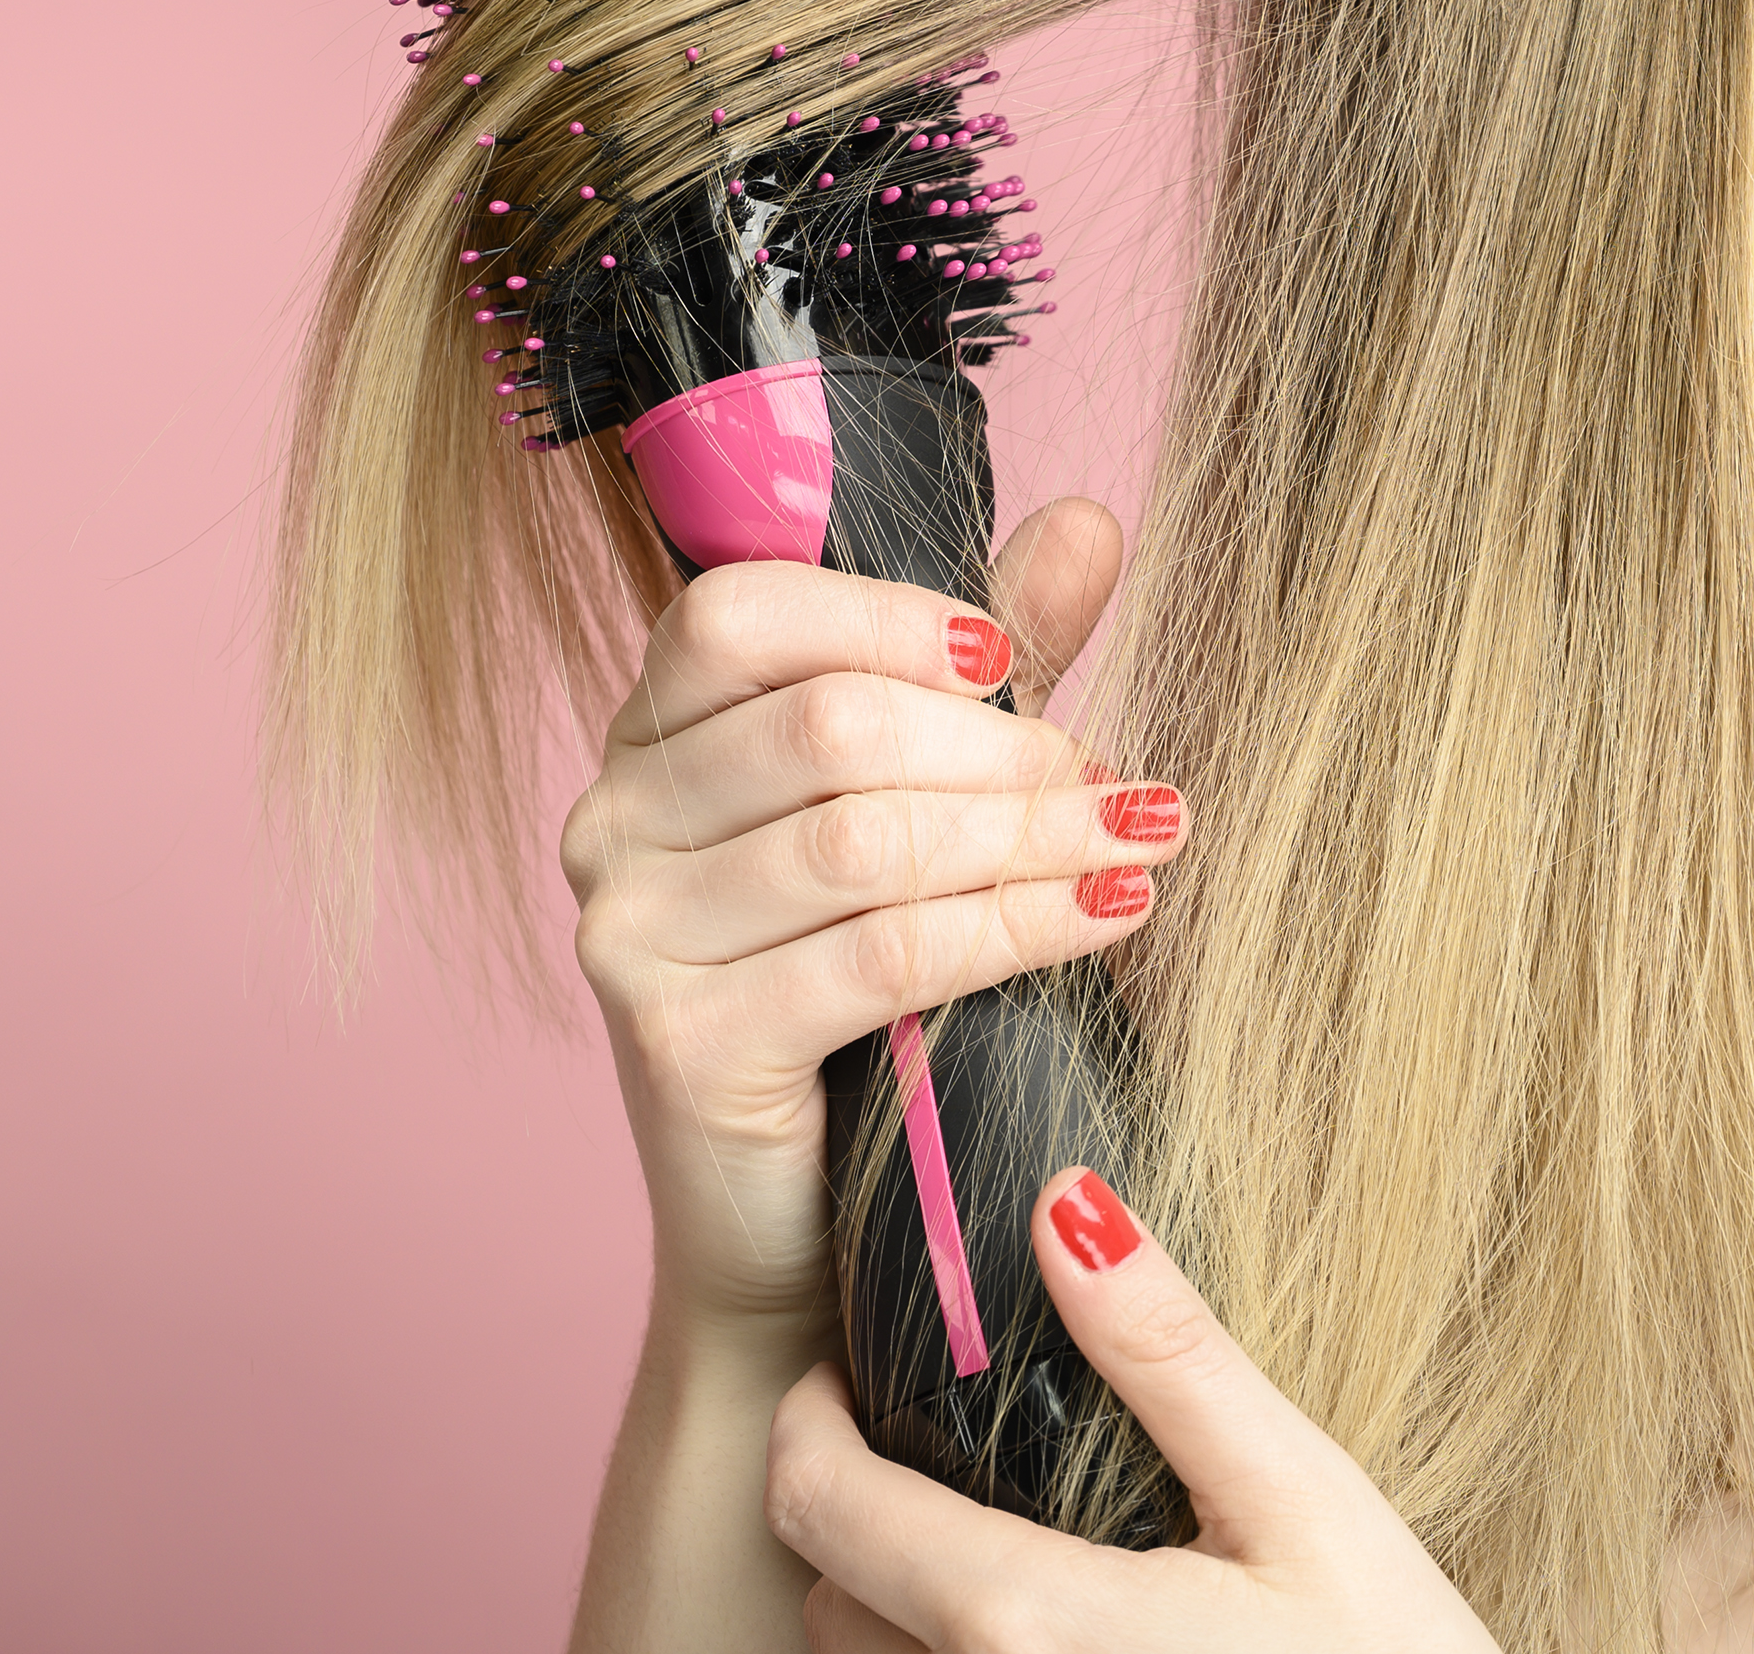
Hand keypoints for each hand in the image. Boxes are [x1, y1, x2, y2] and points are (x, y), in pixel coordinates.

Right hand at [564, 500, 1166, 1340]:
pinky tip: (1107, 916)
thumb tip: (1090, 522)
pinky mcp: (683, 1045)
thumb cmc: (863, 998)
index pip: (739, 613)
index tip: (1007, 660)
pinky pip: (883, 953)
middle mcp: (611, 821)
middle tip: (1123, 790)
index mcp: (650, 735)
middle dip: (1004, 750)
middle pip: (825, 726)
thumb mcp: (927, 800)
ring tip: (1142, 843)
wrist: (790, 1233)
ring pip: (864, 838)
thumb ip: (986, 665)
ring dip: (1032, 836)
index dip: (886, 617)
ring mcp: (630, 936)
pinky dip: (1017, 927)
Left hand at [768, 1168, 1502, 1652]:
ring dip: (903, 1610)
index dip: (809, 1419)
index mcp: (1027, 1624)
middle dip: (863, 1515)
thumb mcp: (1307, 1504)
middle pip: (829, 1599)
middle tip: (944, 1452)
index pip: (818, 1505)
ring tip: (1006, 1548)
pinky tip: (1058, 1643)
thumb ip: (1173, 1359)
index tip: (853, 1373)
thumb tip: (1064, 1205)